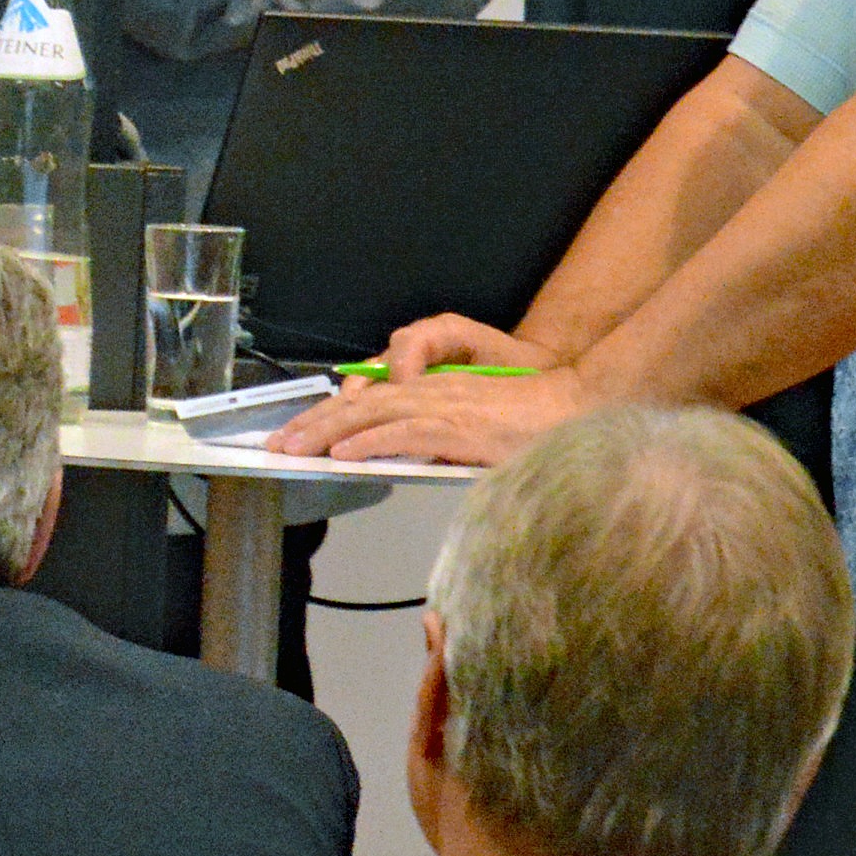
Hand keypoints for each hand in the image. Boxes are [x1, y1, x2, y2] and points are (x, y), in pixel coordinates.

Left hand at [268, 314, 588, 463]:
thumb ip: (439, 443)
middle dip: (313, 423)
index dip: (328, 415)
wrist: (579, 406)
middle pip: (360, 404)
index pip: (369, 401)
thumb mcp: (473, 434)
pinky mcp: (461, 426)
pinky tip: (345, 453)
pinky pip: (407, 433)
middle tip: (276, 444)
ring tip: (295, 447)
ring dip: (329, 432)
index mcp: (432, 394)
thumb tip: (403, 461)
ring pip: (373, 414)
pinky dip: (373, 441)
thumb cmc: (533, 425)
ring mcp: (445, 408)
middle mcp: (431, 394)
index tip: (297, 433)